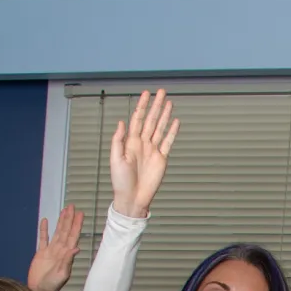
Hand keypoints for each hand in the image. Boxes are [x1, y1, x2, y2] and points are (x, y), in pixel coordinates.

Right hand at [26, 205, 83, 290]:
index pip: (73, 236)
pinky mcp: (41, 254)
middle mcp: (60, 251)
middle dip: (69, 219)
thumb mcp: (61, 274)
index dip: (76, 224)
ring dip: (60, 221)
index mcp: (66, 254)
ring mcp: (51, 251)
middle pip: (66, 231)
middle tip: (73, 206)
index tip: (80, 214)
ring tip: (64, 210)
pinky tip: (46, 221)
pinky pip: (43, 239)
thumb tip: (76, 248)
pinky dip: (44, 229)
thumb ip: (68, 261)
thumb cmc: (52, 286)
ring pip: (57, 232)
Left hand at [109, 90, 178, 219]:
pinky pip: (167, 142)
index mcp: (130, 142)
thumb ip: (118, 140)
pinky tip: (175, 122)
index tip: (146, 94)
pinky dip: (172, 132)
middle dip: (156, 106)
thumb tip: (121, 122)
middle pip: (151, 120)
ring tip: (169, 103)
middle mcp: (142, 144)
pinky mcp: (161, 159)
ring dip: (164, 115)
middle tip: (161, 92)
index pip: (138, 119)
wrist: (133, 198)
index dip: (142, 106)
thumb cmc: (121, 181)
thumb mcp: (115, 159)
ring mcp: (152, 151)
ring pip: (160, 128)